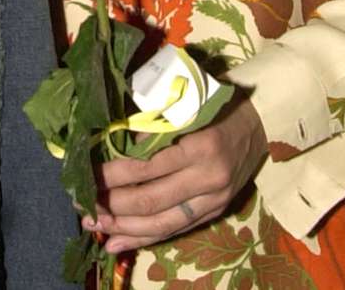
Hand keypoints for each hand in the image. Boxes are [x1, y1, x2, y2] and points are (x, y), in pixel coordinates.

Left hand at [84, 95, 266, 252]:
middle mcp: (208, 178)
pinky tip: (118, 243)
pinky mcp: (215, 212)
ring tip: (94, 225)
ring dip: (123, 227)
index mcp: (199, 145)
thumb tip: (114, 138)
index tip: (86, 172)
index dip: (113, 173)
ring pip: (161, 223)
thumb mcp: (188, 102)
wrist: (262, 122)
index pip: (147, 166)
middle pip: (151, 199)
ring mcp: (213, 200)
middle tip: (82, 203)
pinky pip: (175, 230)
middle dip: (112, 204)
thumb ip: (155, 121)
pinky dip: (144, 239)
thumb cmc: (218, 103)